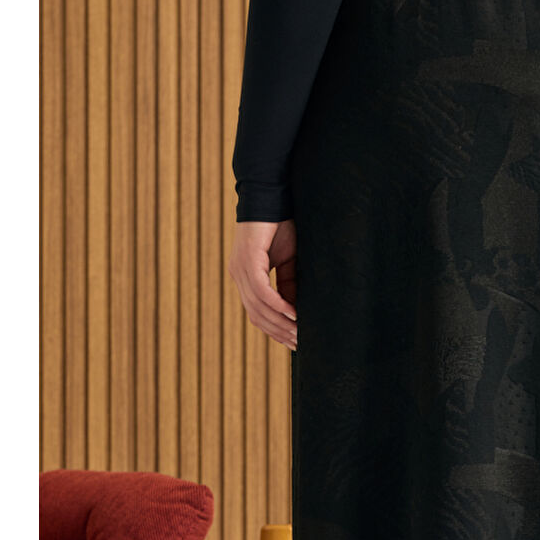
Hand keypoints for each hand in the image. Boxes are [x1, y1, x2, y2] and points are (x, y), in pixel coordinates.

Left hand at [226, 219, 297, 350]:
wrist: (273, 194)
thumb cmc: (282, 224)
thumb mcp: (289, 261)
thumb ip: (289, 284)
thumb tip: (296, 312)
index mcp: (246, 276)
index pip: (257, 313)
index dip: (275, 331)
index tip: (293, 343)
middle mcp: (239, 275)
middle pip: (257, 316)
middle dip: (279, 332)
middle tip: (299, 344)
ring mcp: (241, 268)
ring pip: (259, 307)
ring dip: (280, 323)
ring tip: (300, 333)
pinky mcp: (248, 260)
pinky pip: (262, 292)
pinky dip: (278, 305)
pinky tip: (293, 315)